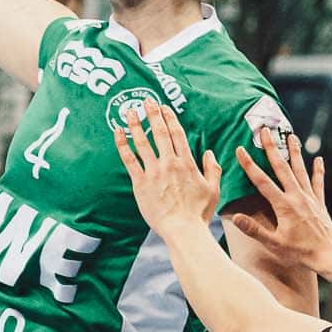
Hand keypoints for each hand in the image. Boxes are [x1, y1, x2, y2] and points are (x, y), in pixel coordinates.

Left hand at [113, 98, 218, 236]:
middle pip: (159, 133)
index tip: (164, 108)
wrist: (183, 230)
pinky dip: (122, 144)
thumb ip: (213, 169)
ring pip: (142, 142)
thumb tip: (209, 153)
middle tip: (146, 100)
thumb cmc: (198, 213)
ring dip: (135, 124)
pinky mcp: (140, 183)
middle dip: (153, 114)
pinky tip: (117, 132)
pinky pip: (129, 160)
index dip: (169, 118)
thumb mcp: (213, 189)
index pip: (177, 134)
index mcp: (187, 163)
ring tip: (129, 111)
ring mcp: (154, 172)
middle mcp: (170, 163)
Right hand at [229, 126, 331, 274]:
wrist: (328, 255)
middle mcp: (297, 196)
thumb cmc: (300, 252)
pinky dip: (318, 170)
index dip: (249, 165)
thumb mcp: (274, 243)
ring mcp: (310, 198)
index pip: (262, 181)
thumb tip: (236, 217)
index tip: (241, 150)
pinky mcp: (320, 203)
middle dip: (271, 148)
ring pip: (300, 170)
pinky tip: (318, 159)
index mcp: (283, 205)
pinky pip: (318, 182)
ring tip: (290, 135)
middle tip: (264, 131)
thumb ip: (254, 230)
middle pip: (282, 167)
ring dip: (294, 152)